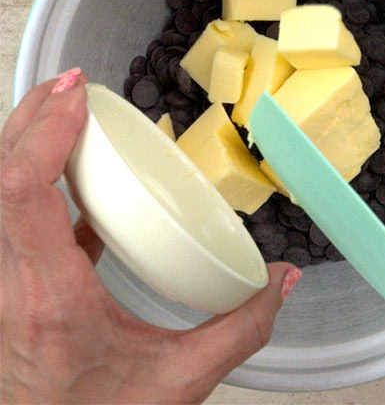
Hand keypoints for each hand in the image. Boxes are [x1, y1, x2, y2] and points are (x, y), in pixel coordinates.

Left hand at [1, 69, 301, 403]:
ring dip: (26, 143)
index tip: (77, 97)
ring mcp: (8, 286)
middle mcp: (14, 285)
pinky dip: (39, 180)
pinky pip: (18, 218)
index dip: (43, 136)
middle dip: (29, 120)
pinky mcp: (18, 289)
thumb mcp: (181, 382)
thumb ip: (241, 329)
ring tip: (66, 107)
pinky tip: (76, 175)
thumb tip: (283, 280)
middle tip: (73, 83)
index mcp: (50, 299)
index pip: (21, 196)